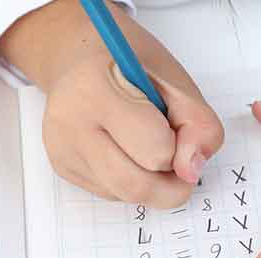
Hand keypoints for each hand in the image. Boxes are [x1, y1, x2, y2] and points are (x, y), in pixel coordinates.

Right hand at [0, 0, 222, 206]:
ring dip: (153, 185)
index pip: (156, 151)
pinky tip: (127, 151)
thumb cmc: (131, 68)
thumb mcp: (177, 83)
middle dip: (171, 182)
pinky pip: (113, 194)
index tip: (174, 126)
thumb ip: (199, 125)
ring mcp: (61, 150)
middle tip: (179, 158)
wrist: (81, 58)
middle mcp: (69, 123)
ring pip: (126, 196)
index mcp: (95, 91)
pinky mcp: (63, 168)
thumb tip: (190, 171)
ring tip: (152, 149)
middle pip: (137, 186)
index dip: (178, 146)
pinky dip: (133, 182)